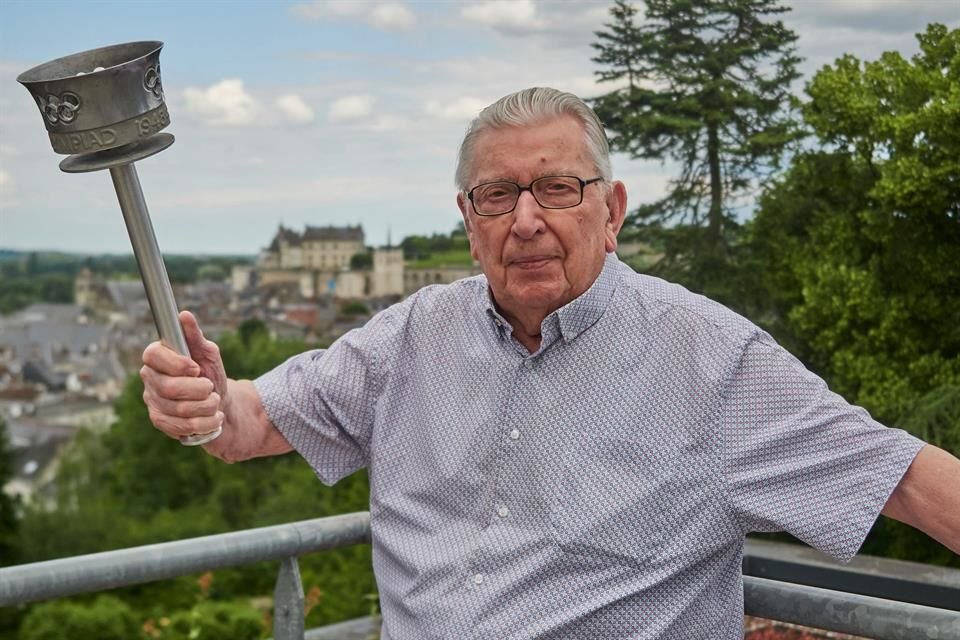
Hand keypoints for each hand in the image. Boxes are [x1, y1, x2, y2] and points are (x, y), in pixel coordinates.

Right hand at [140, 310, 226, 440]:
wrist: (220, 403)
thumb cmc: (211, 373)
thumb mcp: (208, 353)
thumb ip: (195, 336)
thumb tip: (184, 315)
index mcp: (158, 357)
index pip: (152, 356)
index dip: (176, 363)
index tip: (196, 368)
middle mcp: (150, 379)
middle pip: (167, 387)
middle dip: (198, 390)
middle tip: (211, 388)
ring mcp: (153, 401)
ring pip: (177, 409)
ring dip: (206, 407)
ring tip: (215, 402)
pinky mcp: (160, 421)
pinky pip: (180, 427)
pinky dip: (204, 423)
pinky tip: (213, 418)